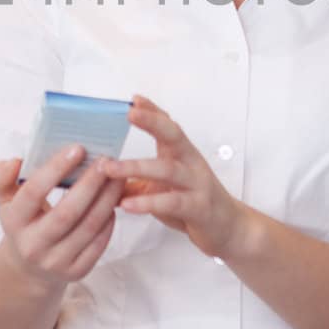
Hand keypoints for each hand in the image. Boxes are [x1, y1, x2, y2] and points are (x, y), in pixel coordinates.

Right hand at [0, 145, 124, 289]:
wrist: (28, 269)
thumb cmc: (22, 223)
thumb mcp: (6, 199)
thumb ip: (4, 176)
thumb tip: (15, 161)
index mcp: (13, 222)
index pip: (33, 192)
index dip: (55, 169)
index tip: (77, 148)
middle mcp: (33, 246)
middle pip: (67, 213)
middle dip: (90, 184)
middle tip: (105, 160)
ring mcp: (56, 262)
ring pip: (88, 227)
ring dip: (107, 199)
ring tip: (117, 176)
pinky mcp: (77, 272)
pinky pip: (99, 243)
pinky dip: (109, 220)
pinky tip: (114, 200)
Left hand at [104, 95, 256, 259]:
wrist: (228, 229)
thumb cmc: (193, 204)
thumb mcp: (161, 188)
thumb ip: (135, 180)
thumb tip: (99, 175)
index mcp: (181, 154)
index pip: (168, 124)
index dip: (152, 110)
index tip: (134, 99)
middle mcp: (191, 163)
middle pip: (173, 135)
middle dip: (152, 122)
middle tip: (130, 113)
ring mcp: (196, 184)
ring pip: (168, 169)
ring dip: (136, 167)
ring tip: (109, 168)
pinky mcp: (198, 208)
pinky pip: (172, 202)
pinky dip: (148, 202)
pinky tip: (127, 204)